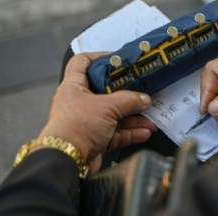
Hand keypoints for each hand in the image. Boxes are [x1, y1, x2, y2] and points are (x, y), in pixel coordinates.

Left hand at [39, 52, 157, 173]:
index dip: (99, 57)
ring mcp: (87, 122)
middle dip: (126, 95)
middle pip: (105, 92)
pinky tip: (144, 132)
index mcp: (74, 87)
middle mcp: (79, 103)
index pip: (82, 63)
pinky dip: (131, 132)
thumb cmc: (75, 128)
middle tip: (141, 92)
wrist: (67, 160)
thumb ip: (128, 100)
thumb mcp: (107, 106)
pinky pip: (116, 133)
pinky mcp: (94, 140)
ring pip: (114, 116)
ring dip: (133, 118)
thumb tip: (143, 98)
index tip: (117, 59)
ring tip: (150, 118)